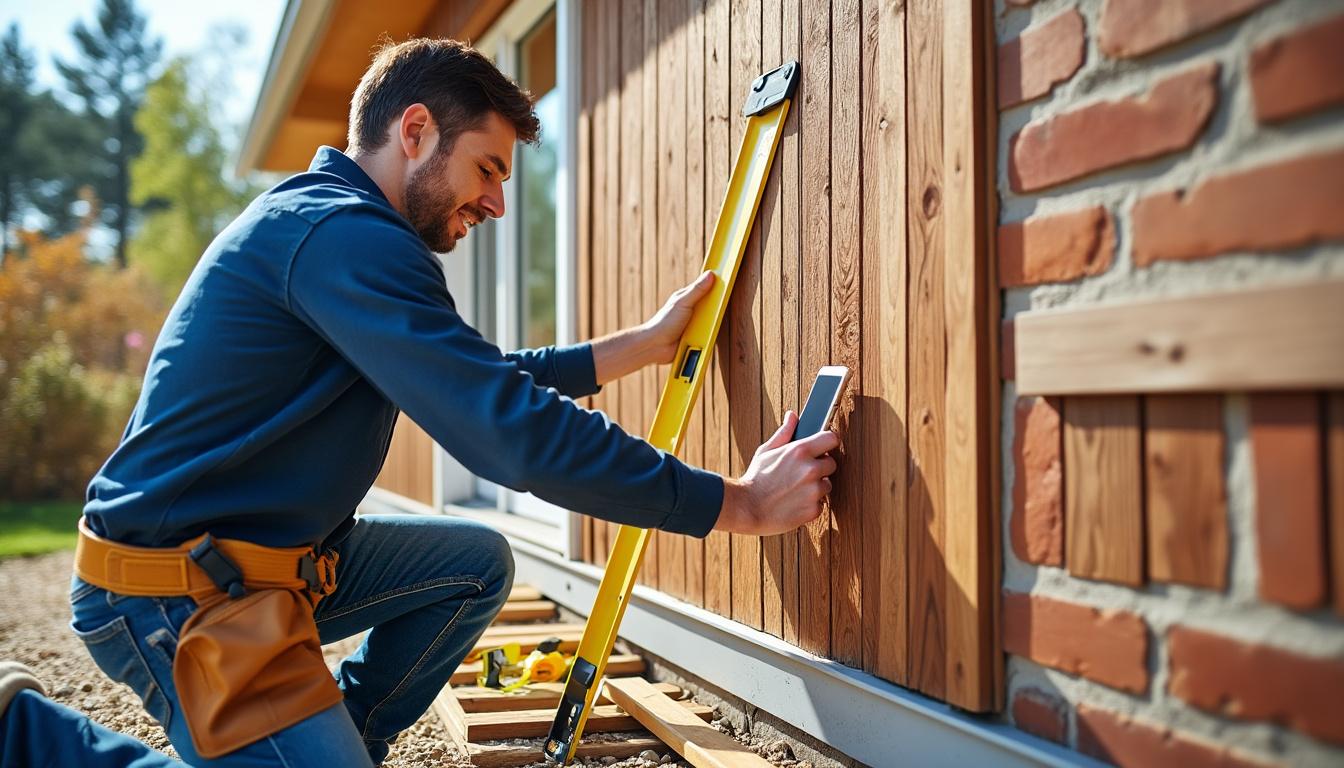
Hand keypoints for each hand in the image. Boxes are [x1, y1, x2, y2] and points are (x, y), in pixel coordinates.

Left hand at [640, 271, 715, 363]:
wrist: (655, 346)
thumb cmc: (664, 321)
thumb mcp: (682, 302)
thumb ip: (696, 290)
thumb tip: (710, 275)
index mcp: (689, 299)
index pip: (707, 289)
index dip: (717, 286)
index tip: (728, 281)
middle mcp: (694, 311)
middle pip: (713, 307)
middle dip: (718, 308)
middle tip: (723, 305)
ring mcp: (696, 325)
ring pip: (713, 323)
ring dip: (713, 325)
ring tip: (710, 326)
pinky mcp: (698, 339)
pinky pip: (710, 337)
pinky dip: (710, 337)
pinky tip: (709, 337)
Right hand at [715, 411, 840, 535]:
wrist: (747, 508)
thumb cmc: (755, 479)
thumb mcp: (766, 451)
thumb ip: (784, 432)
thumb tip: (792, 415)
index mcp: (800, 451)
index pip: (831, 438)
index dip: (828, 442)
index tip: (824, 447)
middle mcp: (811, 469)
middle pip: (832, 464)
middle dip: (820, 467)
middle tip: (802, 473)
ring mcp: (814, 491)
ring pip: (826, 485)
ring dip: (816, 487)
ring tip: (795, 489)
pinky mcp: (813, 509)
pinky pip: (820, 504)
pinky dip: (810, 505)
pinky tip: (794, 502)